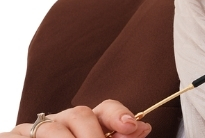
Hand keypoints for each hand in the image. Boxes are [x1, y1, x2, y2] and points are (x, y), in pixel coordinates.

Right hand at [0, 100, 150, 137]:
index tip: (134, 126)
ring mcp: (32, 130)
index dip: (119, 115)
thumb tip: (144, 128)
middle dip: (95, 136)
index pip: (105, 109)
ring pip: (53, 129)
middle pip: (81, 114)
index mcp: (82, 125)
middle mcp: (59, 121)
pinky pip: (20, 137)